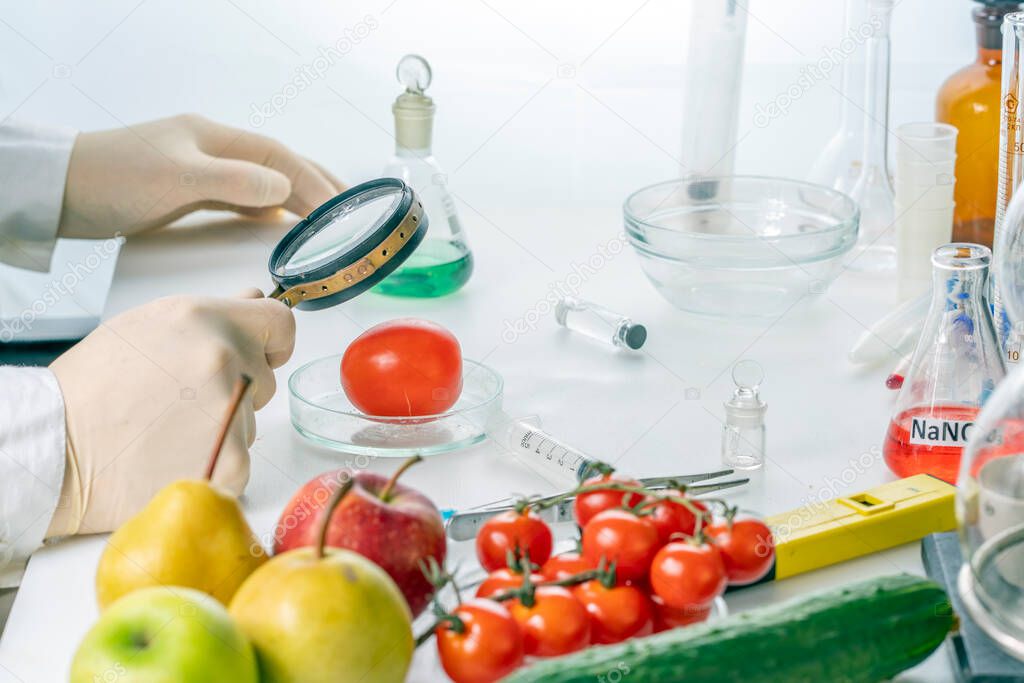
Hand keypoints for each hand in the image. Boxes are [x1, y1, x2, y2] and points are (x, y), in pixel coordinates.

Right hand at [46, 290, 294, 535]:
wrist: (54, 448)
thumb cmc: (92, 387)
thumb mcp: (147, 327)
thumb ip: (212, 315)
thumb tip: (255, 299)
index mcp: (206, 320)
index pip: (281, 323)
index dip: (271, 342)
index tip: (260, 355)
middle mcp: (225, 361)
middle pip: (264, 378)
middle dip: (236, 389)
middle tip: (182, 401)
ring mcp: (231, 414)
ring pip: (249, 422)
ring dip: (221, 428)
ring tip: (166, 430)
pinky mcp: (230, 463)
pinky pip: (239, 460)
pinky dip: (212, 464)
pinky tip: (171, 458)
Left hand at [58, 114, 345, 238]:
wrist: (62, 190)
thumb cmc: (115, 178)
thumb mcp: (179, 178)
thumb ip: (235, 182)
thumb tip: (285, 191)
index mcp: (214, 138)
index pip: (280, 157)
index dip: (315, 181)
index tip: (343, 209)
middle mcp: (212, 150)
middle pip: (278, 166)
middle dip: (316, 187)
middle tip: (351, 213)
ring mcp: (200, 172)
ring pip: (262, 186)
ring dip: (295, 202)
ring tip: (326, 223)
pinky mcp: (186, 195)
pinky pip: (240, 203)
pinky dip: (266, 215)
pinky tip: (276, 229)